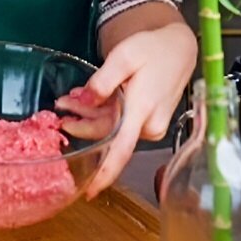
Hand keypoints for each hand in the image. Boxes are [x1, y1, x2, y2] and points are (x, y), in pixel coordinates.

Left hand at [74, 20, 195, 198]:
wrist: (179, 49)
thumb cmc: (154, 49)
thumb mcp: (124, 56)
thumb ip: (102, 81)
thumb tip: (85, 101)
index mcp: (143, 109)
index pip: (122, 149)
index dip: (105, 173)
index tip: (89, 192)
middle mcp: (149, 124)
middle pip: (107, 135)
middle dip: (82, 124)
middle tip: (62, 105)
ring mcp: (151, 126)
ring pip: (112, 129)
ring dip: (90, 117)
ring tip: (71, 100)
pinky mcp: (149, 123)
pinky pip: (121, 124)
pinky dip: (104, 114)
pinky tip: (90, 100)